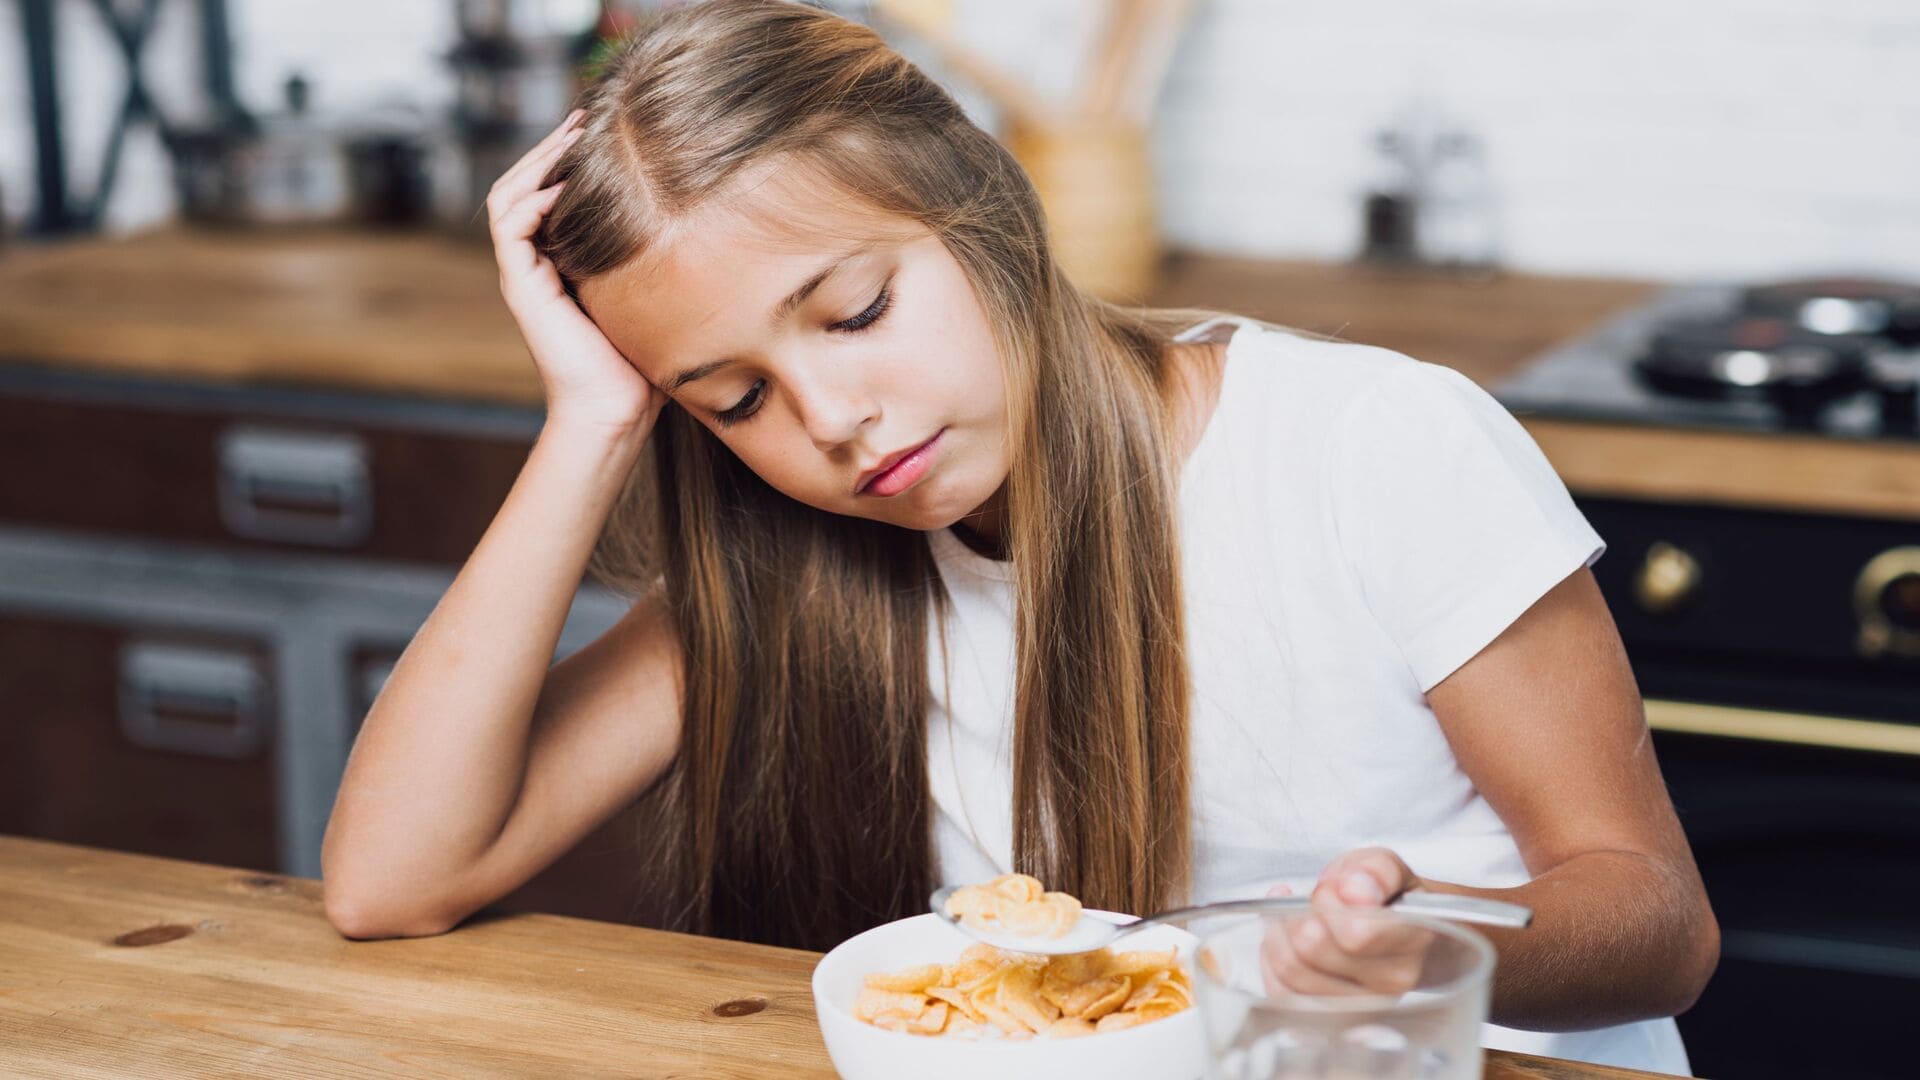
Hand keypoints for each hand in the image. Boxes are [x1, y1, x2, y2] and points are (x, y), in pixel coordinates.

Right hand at [488, 109, 660, 435]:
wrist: (617, 410)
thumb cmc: (643, 363)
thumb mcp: (653, 293)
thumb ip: (656, 258)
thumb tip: (701, 221)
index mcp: (561, 262)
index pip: (549, 193)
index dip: (568, 159)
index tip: (603, 131)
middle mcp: (536, 264)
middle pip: (524, 184)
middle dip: (550, 148)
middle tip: (582, 116)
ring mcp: (525, 274)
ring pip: (508, 196)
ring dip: (536, 162)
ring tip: (569, 136)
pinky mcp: (522, 287)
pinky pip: (510, 226)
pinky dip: (533, 199)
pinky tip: (566, 186)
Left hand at [1258, 847, 1435, 995]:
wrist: (1396, 935)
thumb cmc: (1386, 899)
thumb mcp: (1385, 867)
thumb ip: (1374, 871)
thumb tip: (1355, 890)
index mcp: (1412, 940)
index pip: (1354, 933)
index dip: (1328, 901)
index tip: (1333, 887)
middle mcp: (1391, 982)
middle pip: (1314, 947)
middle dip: (1302, 912)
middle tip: (1314, 901)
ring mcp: (1361, 1006)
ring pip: (1292, 970)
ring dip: (1281, 933)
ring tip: (1296, 915)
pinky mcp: (1331, 1019)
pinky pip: (1280, 992)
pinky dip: (1272, 959)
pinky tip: (1284, 938)